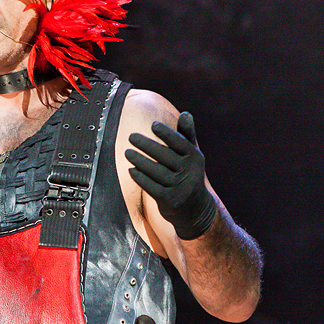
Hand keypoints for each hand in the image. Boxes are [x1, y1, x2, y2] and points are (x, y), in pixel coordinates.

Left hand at [125, 111, 216, 239]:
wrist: (196, 209)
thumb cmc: (189, 174)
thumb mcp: (191, 155)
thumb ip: (187, 135)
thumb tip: (186, 113)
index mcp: (195, 157)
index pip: (180, 143)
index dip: (167, 134)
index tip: (153, 125)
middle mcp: (189, 172)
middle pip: (165, 156)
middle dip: (147, 145)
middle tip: (131, 136)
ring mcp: (180, 187)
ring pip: (157, 172)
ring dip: (140, 161)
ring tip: (127, 152)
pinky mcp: (170, 201)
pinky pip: (152, 187)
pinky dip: (141, 178)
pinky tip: (131, 170)